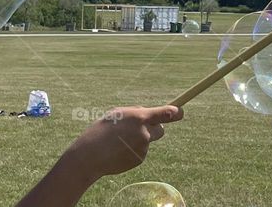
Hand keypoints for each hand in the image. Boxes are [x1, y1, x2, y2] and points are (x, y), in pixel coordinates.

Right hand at [60, 105, 182, 181]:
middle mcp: (144, 133)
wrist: (90, 155)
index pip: (165, 114)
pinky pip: (141, 151)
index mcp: (139, 117)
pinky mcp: (139, 159)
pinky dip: (133, 150)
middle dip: (155, 128)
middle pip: (161, 130)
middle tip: (140, 129)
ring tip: (119, 142)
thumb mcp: (118, 114)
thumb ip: (137, 113)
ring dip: (139, 140)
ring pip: (148, 141)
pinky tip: (119, 151)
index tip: (180, 112)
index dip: (175, 113)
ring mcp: (143, 148)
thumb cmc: (102, 130)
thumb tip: (151, 113)